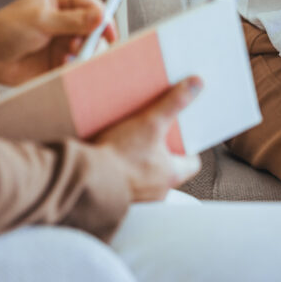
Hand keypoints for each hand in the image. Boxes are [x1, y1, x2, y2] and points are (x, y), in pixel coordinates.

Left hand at [0, 0, 116, 85]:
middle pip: (96, 28)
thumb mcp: (40, 21)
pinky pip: (78, 64)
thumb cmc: (7, 30)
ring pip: (89, 47)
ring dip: (84, 53)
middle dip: (94, 38)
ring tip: (70, 57)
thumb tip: (101, 16)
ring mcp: (65, 40)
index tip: (107, 31)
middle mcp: (67, 20)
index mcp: (61, 0)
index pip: (92, 5)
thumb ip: (72, 20)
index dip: (103, 17)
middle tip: (87, 47)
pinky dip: (74, 66)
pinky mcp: (61, 60)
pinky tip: (61, 65)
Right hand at [95, 78, 203, 202]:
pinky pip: (125, 181)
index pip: (192, 163)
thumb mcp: (150, 123)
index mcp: (171, 176)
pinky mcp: (117, 196)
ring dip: (141, 160)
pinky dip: (122, 170)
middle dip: (162, 150)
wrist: (84, 180)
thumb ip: (174, 103)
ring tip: (131, 141)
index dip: (189, 147)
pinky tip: (111, 156)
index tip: (183, 135)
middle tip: (154, 133)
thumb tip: (196, 85)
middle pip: (168, 167)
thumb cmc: (118, 157)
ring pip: (146, 175)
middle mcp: (158, 191)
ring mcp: (137, 196)